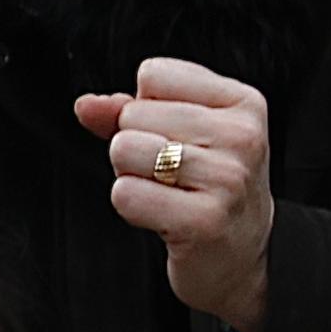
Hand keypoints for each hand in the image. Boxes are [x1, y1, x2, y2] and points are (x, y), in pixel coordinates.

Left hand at [77, 57, 279, 331]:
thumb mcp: (184, 135)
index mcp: (244, 104)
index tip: (175, 136)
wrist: (242, 257)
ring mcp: (228, 179)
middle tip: (170, 173)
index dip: (146, 106)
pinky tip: (162, 215)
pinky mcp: (205, 221)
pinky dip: (131, 206)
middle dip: (136, 144)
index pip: (154, 74)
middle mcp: (243, 137)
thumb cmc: (210, 189)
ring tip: (165, 191)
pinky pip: (126, 193)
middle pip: (134, 113)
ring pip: (125, 149)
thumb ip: (130, 110)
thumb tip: (87, 105)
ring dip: (131, 175)